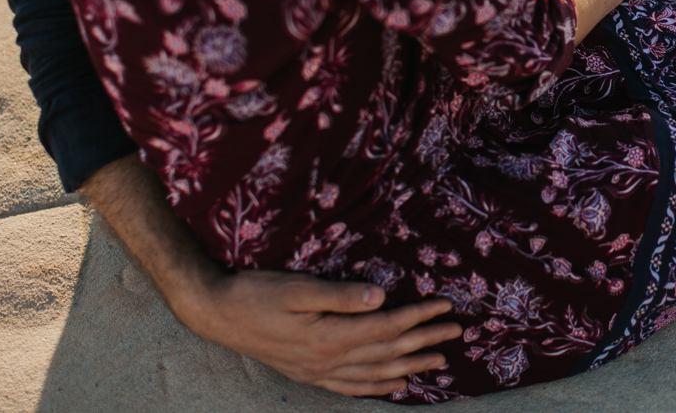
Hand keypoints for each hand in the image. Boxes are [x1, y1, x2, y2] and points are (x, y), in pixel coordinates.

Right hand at [179, 272, 460, 396]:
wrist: (218, 314)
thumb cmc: (257, 293)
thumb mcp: (299, 288)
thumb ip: (342, 295)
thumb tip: (382, 297)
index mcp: (330, 336)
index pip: (388, 327)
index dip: (419, 317)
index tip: (446, 306)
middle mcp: (328, 361)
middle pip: (388, 352)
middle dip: (425, 342)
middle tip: (457, 333)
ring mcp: (318, 372)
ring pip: (375, 374)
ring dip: (409, 367)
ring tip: (438, 362)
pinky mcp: (308, 374)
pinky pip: (350, 387)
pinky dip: (377, 387)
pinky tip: (393, 385)